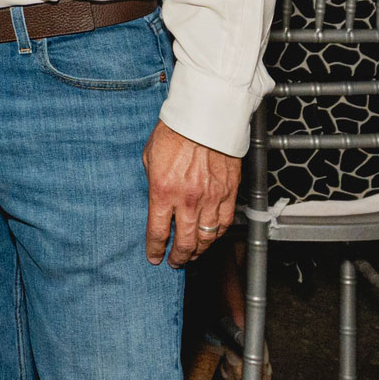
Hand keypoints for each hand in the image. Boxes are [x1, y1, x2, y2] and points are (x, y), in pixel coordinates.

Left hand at [143, 121, 239, 266]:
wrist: (204, 117)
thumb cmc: (174, 133)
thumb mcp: (150, 158)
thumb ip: (153, 183)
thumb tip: (157, 202)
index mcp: (162, 191)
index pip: (158, 232)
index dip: (155, 250)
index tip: (154, 257)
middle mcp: (187, 200)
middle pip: (184, 241)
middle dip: (178, 257)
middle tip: (175, 262)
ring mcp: (211, 198)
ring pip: (207, 237)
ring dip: (199, 250)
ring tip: (192, 254)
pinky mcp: (228, 192)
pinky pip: (224, 222)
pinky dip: (217, 234)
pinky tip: (211, 237)